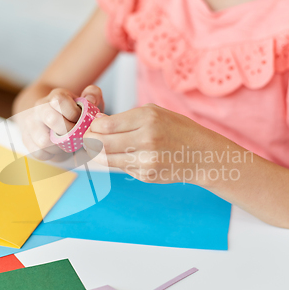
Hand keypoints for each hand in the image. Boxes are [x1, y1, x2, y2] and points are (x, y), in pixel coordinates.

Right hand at [17, 85, 104, 159]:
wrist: (50, 117)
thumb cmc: (73, 112)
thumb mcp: (86, 102)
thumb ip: (92, 95)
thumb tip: (90, 100)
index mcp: (55, 96)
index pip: (60, 101)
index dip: (74, 113)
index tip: (80, 119)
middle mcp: (40, 107)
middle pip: (51, 119)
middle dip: (68, 131)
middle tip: (75, 134)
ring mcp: (31, 123)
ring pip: (43, 140)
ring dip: (59, 146)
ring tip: (65, 143)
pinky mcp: (26, 138)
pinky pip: (38, 152)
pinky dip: (50, 154)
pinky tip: (56, 148)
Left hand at [84, 104, 215, 184]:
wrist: (202, 155)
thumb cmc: (176, 129)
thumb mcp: (154, 113)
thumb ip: (125, 118)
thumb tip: (96, 123)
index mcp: (148, 119)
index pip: (105, 126)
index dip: (92, 127)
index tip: (89, 126)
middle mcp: (147, 140)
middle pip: (102, 144)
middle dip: (89, 140)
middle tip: (86, 138)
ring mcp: (147, 161)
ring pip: (107, 159)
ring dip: (97, 153)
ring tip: (96, 147)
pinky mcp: (146, 176)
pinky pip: (121, 168)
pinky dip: (116, 162)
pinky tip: (123, 155)